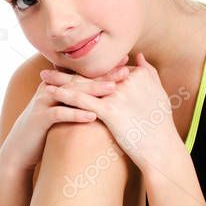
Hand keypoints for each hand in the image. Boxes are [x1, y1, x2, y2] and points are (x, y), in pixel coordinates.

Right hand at [0, 57, 132, 173]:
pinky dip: (76, 114)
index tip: (125, 63)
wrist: (19, 149)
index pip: (84, 74)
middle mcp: (50, 90)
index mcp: (57, 86)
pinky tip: (93, 115)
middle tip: (125, 71)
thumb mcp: (60, 110)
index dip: (103, 69)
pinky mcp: (40, 119)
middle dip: (103, 75)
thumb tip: (100, 98)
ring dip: (93, 91)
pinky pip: (60, 113)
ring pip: (71, 93)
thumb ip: (74, 100)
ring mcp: (44, 103)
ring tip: (114, 88)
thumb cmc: (44, 130)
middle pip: (80, 80)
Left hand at [41, 51, 181, 174]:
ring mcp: (118, 94)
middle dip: (69, 69)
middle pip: (92, 73)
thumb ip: (149, 72)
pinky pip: (82, 100)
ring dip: (61, 79)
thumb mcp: (159, 93)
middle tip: (50, 64)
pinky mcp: (110, 110)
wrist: (161, 149)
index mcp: (138, 75)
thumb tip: (138, 55)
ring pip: (83, 84)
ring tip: (43, 76)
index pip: (107, 69)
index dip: (87, 68)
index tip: (71, 65)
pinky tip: (50, 93)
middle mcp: (127, 80)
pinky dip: (64, 95)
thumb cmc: (161, 126)